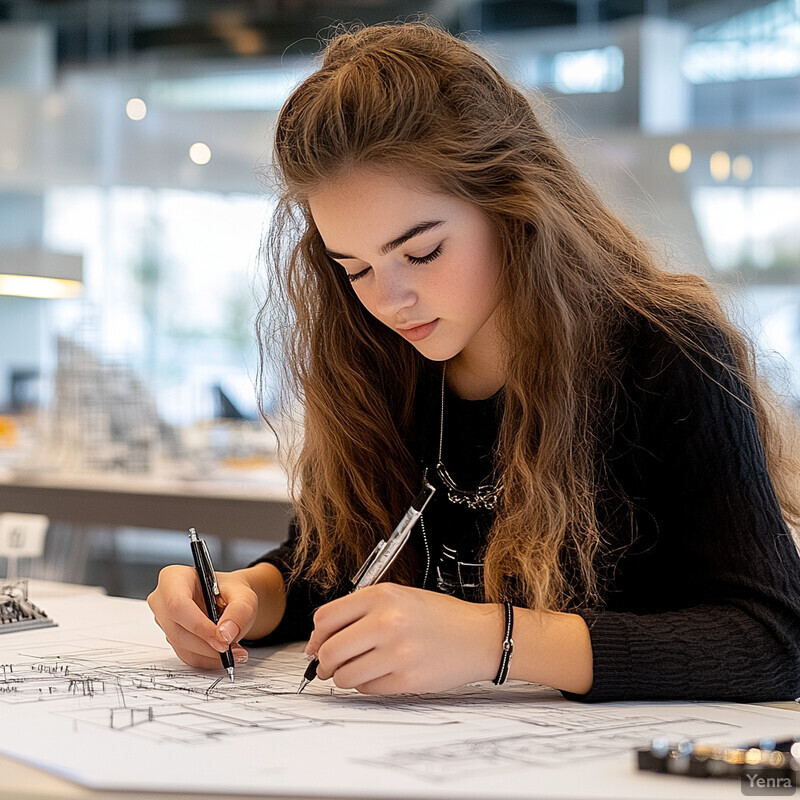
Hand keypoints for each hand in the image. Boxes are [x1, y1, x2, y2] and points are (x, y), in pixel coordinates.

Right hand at [147, 565, 258, 669]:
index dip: (200, 626)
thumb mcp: (244, 595)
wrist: (230, 599)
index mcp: (174, 577)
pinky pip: (187, 655)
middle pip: (178, 630)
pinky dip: (207, 659)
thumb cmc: (232, 592)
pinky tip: (224, 654)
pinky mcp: (171, 638)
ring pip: (182, 646)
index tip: (223, 640)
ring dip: (210, 654)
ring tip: (235, 652)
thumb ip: (239, 611)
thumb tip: (225, 634)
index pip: (178, 605)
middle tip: (234, 650)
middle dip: (208, 645)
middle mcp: (162, 599)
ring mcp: (164, 621)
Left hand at [305, 583, 501, 693]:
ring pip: (344, 675)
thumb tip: (319, 639)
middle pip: (329, 650)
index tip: (317, 644)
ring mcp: (396, 653)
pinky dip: (366, 685)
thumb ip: (359, 611)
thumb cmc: (438, 616)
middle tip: (327, 665)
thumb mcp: (397, 596)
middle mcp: (386, 622)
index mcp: (381, 596)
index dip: (316, 635)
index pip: (325, 618)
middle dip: (323, 662)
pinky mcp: (405, 680)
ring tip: (355, 669)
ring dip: (342, 676)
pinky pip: (366, 689)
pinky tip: (380, 673)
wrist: (478, 636)